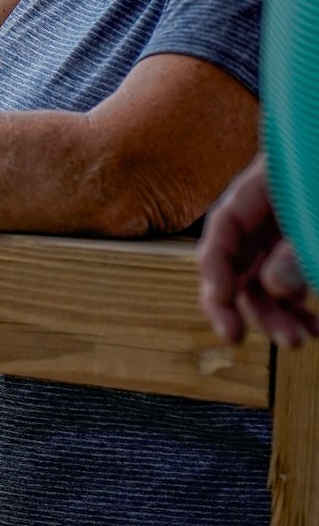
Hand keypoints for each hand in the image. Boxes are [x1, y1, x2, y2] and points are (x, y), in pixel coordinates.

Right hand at [198, 153, 318, 346]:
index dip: (216, 263)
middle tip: (244, 338)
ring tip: (300, 339)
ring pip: (264, 280)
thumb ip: (300, 246)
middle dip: (245, 304)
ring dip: (276, 314)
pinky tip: (316, 326)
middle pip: (238, 262)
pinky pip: (291, 283)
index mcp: (266, 186)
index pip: (225, 224)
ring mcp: (285, 233)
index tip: (222, 296)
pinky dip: (299, 307)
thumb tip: (276, 286)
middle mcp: (268, 213)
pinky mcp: (301, 250)